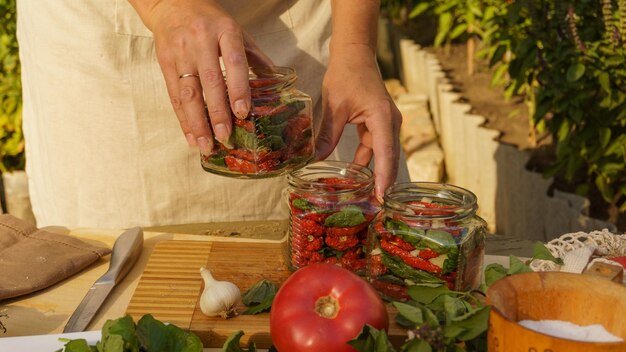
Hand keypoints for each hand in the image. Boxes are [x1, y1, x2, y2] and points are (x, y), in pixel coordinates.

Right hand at [134, 0, 272, 153]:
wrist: (171, 3)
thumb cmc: (210, 20)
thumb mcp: (236, 30)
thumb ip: (254, 56)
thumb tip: (277, 82)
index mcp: (225, 30)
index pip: (233, 61)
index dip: (238, 88)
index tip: (243, 112)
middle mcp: (200, 40)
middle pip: (209, 81)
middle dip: (217, 112)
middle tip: (225, 137)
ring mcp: (180, 51)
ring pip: (188, 92)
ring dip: (197, 122)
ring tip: (206, 145)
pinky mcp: (165, 61)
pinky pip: (174, 95)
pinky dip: (183, 119)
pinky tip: (191, 136)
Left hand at [315, 45, 401, 198]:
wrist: (355, 55)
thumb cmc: (346, 75)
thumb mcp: (334, 107)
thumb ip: (327, 135)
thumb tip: (313, 160)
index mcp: (381, 116)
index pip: (385, 152)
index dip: (383, 176)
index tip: (380, 196)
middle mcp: (390, 122)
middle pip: (389, 157)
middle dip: (383, 181)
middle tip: (376, 206)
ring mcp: (386, 123)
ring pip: (382, 153)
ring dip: (374, 172)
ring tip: (366, 195)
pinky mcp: (379, 123)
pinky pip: (375, 146)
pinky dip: (367, 159)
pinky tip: (355, 173)